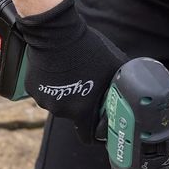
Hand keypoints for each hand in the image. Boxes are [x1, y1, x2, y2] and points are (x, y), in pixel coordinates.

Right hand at [17, 0, 126, 141]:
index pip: (87, 137)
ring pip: (60, 103)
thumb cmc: (87, 48)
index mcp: (81, 110)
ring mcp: (45, 100)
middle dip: (82, 105)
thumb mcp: (114, 67)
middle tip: (88, 86)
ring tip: (74, 74)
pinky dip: (52, 85)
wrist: (55, 31)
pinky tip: (59, 71)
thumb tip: (135, 94)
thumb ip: (124, 86)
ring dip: (67, 94)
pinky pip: (46, 92)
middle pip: (75, 116)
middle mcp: (61, 110)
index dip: (95, 134)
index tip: (99, 128)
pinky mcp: (33, 88)